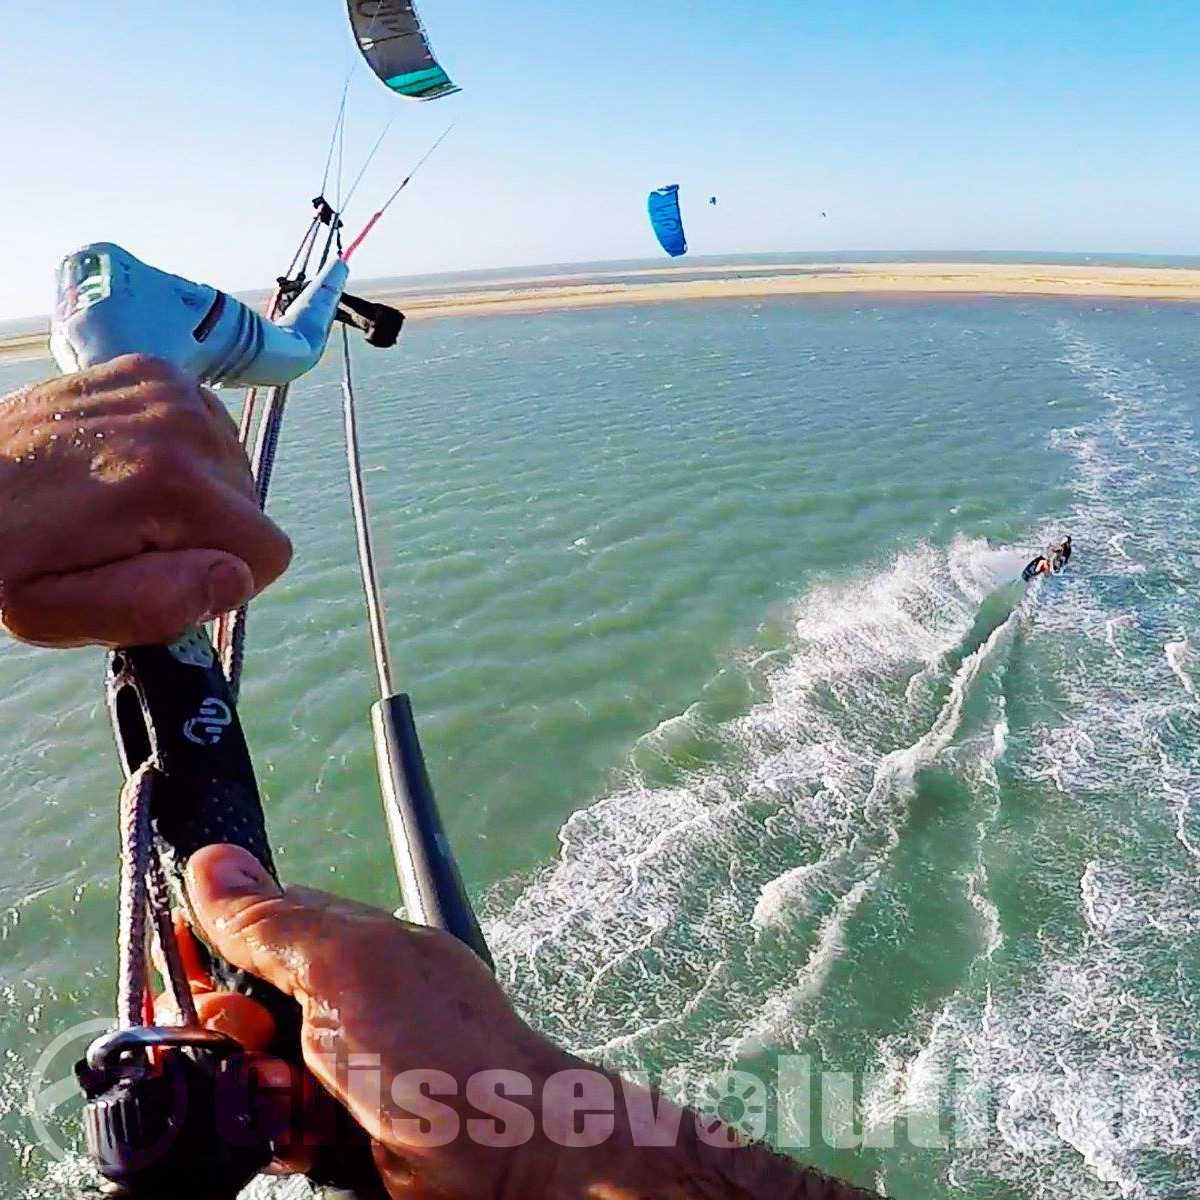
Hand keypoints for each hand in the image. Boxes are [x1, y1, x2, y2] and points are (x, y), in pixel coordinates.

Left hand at [0, 356, 290, 646]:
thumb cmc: (2, 556)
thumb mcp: (54, 611)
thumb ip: (153, 606)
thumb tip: (234, 577)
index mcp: (170, 483)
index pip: (268, 552)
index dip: (220, 580)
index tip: (157, 573)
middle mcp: (181, 421)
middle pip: (252, 508)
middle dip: (205, 535)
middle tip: (128, 538)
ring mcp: (168, 386)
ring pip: (234, 468)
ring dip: (195, 494)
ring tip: (123, 500)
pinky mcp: (154, 370)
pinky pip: (209, 429)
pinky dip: (180, 453)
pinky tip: (128, 464)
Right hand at [186, 845, 882, 1199]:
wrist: (506, 1160)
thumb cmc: (443, 1052)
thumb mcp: (347, 970)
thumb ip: (277, 923)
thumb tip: (214, 861)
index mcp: (358, 944)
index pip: (264, 921)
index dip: (218, 943)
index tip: (185, 964)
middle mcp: (353, 999)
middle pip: (250, 1006)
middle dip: (236, 1034)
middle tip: (263, 1053)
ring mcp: (351, 1066)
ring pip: (256, 1073)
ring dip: (256, 1093)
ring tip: (295, 1103)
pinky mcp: (347, 1131)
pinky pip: (278, 1130)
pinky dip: (277, 1136)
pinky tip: (300, 1138)